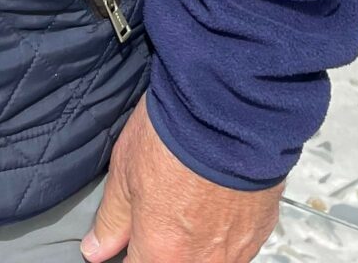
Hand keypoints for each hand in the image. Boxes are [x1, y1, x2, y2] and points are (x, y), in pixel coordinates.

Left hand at [82, 94, 283, 262]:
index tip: (130, 236)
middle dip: (163, 246)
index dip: (128, 252)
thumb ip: (112, 219)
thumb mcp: (125, 171)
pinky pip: (236, 245)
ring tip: (190, 201)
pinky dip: (224, 231)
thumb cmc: (176, 135)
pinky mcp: (260, 231)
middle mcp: (200, 261)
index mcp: (161, 252)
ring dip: (195, 242)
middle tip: (161, 211)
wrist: (232, 110)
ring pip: (207, 259)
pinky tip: (217, 200)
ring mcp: (235, 250)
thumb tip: (96, 248)